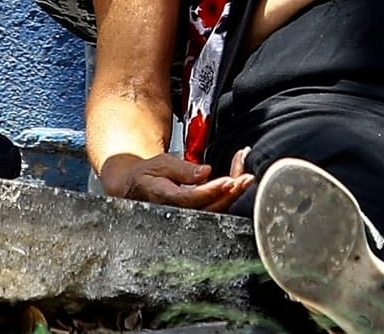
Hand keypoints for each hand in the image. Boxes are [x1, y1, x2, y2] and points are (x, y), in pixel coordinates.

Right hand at [108, 150, 253, 210]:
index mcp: (163, 198)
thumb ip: (181, 169)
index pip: (191, 199)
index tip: (228, 180)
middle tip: (247, 177)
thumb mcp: (159, 164)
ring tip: (247, 178)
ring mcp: (186, 219)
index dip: (211, 191)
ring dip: (233, 195)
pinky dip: (228, 197)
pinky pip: (214, 210)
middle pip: (208, 208)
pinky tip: (237, 184)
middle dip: (230, 193)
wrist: (136, 191)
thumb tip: (205, 172)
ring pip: (214, 211)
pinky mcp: (195, 218)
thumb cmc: (148, 177)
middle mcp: (177, 213)